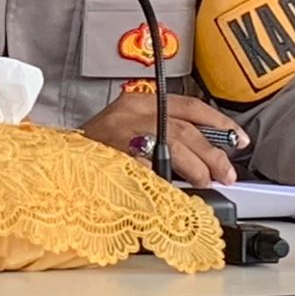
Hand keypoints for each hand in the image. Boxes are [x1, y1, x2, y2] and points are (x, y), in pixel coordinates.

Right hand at [81, 92, 248, 185]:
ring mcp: (120, 134)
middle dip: (213, 151)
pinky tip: (180, 193)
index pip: (187, 105)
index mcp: (136, 102)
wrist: (56, 162)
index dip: (217, 123)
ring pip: (172, 142)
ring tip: (208, 182)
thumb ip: (161, 134)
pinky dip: (169, 182)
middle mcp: (129, 113)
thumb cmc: (94, 151)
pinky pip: (150, 170)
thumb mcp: (128, 131)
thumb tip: (203, 154)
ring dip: (197, 166)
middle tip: (227, 172)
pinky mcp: (114, 158)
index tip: (238, 139)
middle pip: (184, 127)